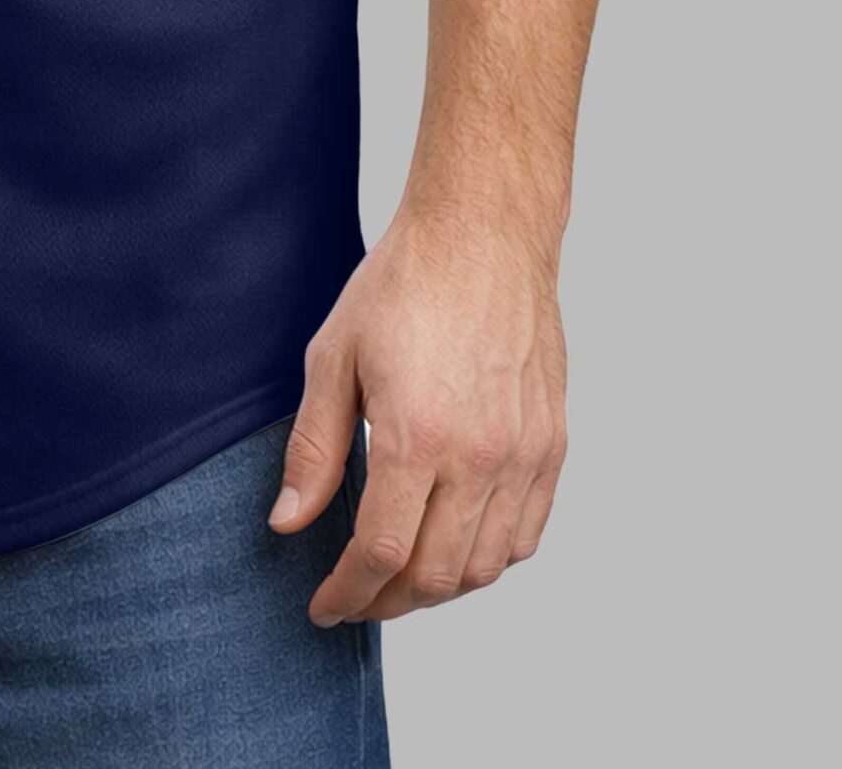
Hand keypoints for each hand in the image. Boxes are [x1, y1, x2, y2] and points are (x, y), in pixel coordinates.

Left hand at [270, 207, 567, 624]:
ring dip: (437, 589)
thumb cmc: (404, 284)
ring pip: (484, 567)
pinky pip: (525, 536)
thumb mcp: (334, 357)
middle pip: (436, 576)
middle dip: (387, 602)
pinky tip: (454, 549)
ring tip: (398, 580)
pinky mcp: (552, 445)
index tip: (324, 606)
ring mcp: (524, 454)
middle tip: (355, 598)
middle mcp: (480, 455)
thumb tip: (289, 524)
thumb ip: (314, 449)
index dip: (348, 592)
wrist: (484, 234)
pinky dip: (488, 561)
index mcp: (417, 434)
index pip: (382, 553)